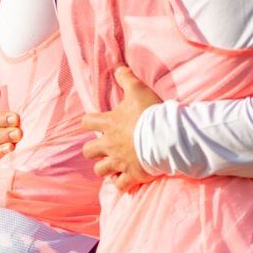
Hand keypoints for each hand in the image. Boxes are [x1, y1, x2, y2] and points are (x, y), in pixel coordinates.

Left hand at [82, 67, 162, 192]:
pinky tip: (126, 180)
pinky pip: (120, 185)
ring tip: (114, 165)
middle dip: (94, 150)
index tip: (96, 123)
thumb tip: (117, 66)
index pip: (87, 122)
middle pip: (89, 151)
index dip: (89, 122)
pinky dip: (122, 183)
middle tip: (105, 147)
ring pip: (101, 171)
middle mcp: (109, 145)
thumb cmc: (150, 112)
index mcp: (109, 124)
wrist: (165, 136)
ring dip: (106, 168)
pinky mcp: (132, 175)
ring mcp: (119, 162)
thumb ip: (126, 77)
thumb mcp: (138, 89)